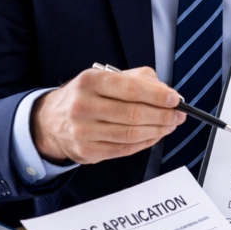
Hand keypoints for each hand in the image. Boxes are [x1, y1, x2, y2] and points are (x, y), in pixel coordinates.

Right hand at [30, 65, 185, 164]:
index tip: (175, 99)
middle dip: (163, 115)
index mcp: (89, 81)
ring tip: (170, 125)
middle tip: (178, 114)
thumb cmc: (86, 96)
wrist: (51, 121)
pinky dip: (146, 142)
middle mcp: (83, 105)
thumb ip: (139, 80)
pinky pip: (125, 149)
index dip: (157, 96)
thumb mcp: (106, 78)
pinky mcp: (87, 151)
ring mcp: (83, 131)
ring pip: (131, 134)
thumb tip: (167, 93)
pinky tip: (155, 135)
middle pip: (134, 114)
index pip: (131, 89)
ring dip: (158, 130)